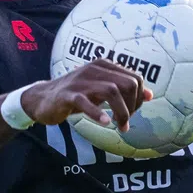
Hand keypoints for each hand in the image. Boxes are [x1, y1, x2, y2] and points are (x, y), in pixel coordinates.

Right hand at [23, 59, 152, 130]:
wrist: (43, 99)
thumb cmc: (77, 94)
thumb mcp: (103, 90)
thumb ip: (124, 90)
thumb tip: (150, 95)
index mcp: (104, 66)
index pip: (135, 78)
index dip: (138, 98)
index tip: (132, 113)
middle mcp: (94, 69)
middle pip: (127, 84)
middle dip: (132, 106)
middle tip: (125, 123)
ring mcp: (80, 81)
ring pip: (111, 91)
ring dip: (121, 112)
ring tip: (119, 126)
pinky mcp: (67, 95)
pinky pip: (85, 102)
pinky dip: (98, 113)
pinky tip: (105, 123)